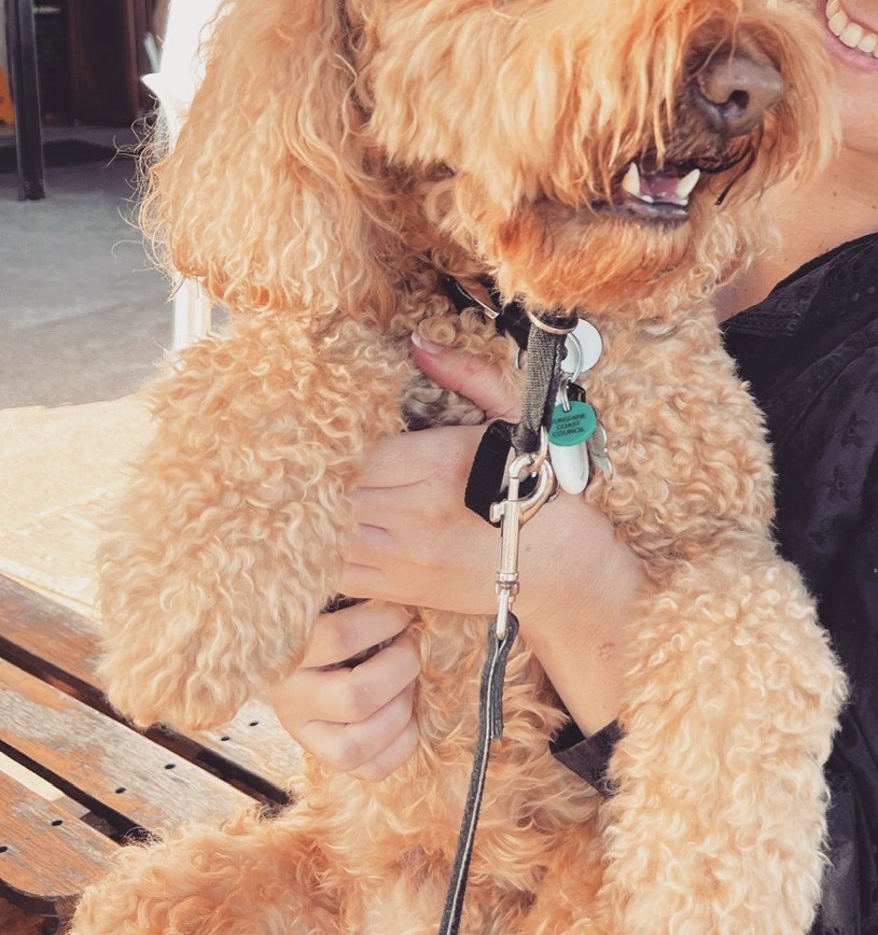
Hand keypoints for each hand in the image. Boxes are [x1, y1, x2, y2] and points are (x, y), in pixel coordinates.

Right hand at [267, 598, 421, 780]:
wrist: (303, 655)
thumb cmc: (330, 615)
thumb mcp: (331, 600)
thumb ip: (354, 589)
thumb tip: (394, 568)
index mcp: (285, 652)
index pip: (339, 638)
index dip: (385, 620)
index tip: (400, 609)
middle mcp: (290, 700)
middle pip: (357, 696)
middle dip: (401, 666)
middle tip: (409, 645)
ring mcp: (307, 736)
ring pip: (357, 744)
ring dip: (401, 708)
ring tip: (408, 681)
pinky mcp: (329, 759)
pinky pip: (371, 770)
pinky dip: (402, 743)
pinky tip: (407, 713)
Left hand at [290, 339, 644, 763]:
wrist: (563, 569)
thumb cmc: (540, 490)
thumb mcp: (513, 420)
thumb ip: (465, 376)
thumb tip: (418, 345)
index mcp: (436, 463)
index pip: (356, 448)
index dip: (325, 442)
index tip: (299, 430)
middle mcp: (412, 511)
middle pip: (330, 490)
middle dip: (298, 479)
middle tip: (257, 462)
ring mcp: (403, 555)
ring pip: (323, 534)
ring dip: (296, 520)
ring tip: (263, 504)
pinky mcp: (401, 590)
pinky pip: (337, 575)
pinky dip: (310, 561)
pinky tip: (292, 548)